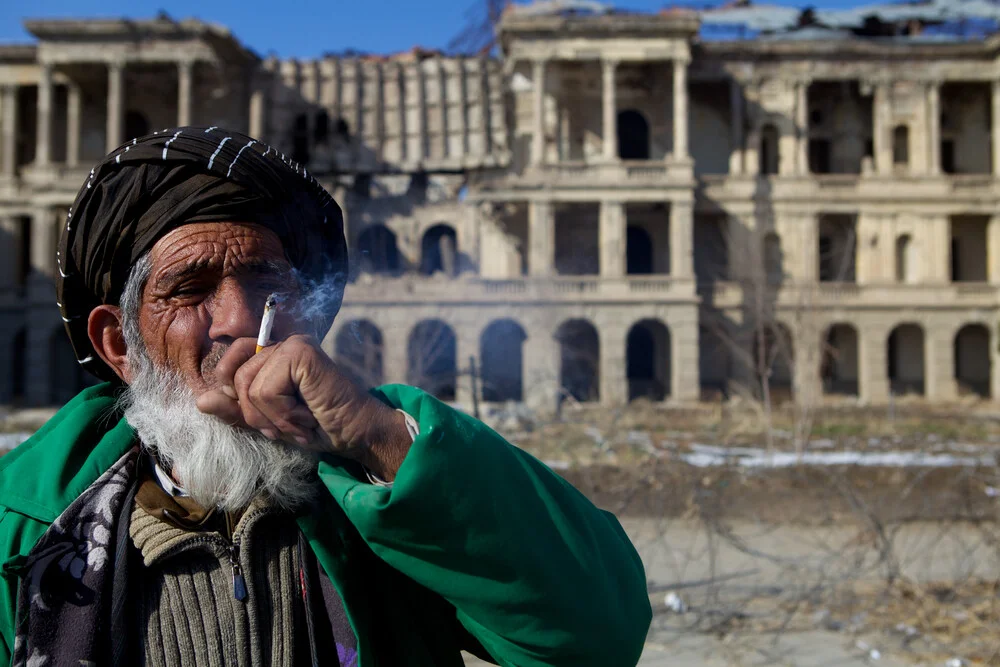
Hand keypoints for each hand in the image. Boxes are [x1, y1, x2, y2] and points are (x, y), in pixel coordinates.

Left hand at [196, 335, 408, 478]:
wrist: (356, 434)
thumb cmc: (318, 428)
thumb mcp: (267, 423)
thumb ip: (236, 411)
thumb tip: (201, 401)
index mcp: (271, 356)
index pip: (229, 363)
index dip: (235, 394)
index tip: (268, 419)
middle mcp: (280, 344)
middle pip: (234, 378)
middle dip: (255, 413)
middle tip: (287, 424)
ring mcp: (292, 345)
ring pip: (248, 387)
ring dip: (273, 417)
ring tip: (300, 421)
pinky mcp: (301, 352)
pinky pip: (265, 390)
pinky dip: (283, 414)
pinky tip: (307, 417)